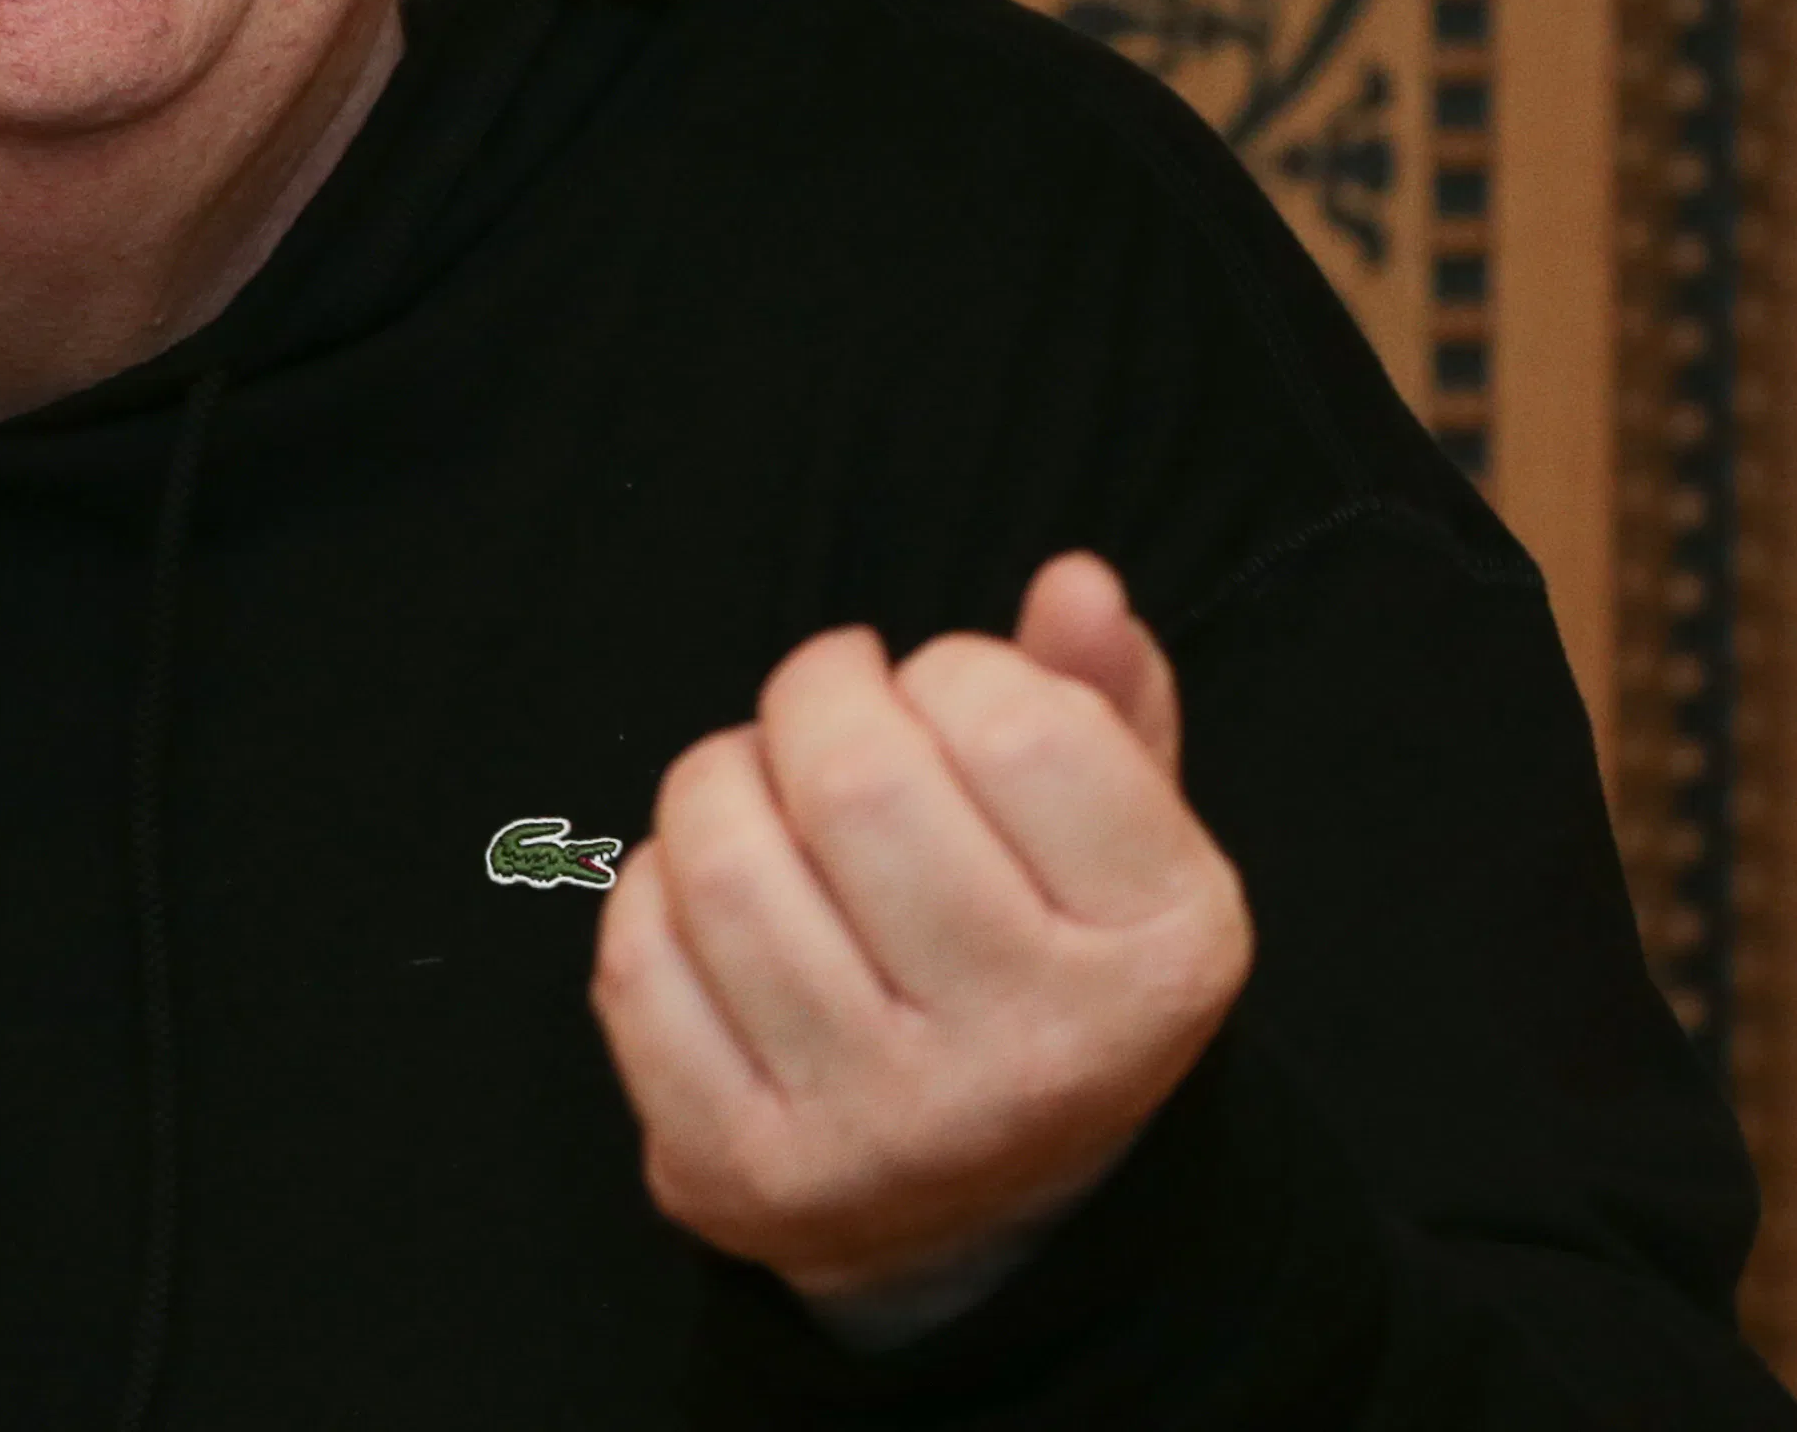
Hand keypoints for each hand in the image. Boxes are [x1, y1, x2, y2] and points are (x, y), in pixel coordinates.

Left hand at [590, 554, 1250, 1327]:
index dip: (956, 668)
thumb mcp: (1116, 845)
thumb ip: (1104, 702)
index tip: (946, 697)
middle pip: (854, 779)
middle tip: (829, 705)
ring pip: (724, 862)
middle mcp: (1034, 1060)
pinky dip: (654, 887)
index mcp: (1158, 960)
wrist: (978, 1213)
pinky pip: (637, 961)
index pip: (1018, 721)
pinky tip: (709, 894)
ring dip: (719, 781)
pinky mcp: (740, 1170)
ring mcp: (880, 1130)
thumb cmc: (1037, 963)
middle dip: (815, 697)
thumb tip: (1076, 583)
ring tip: (762, 787)